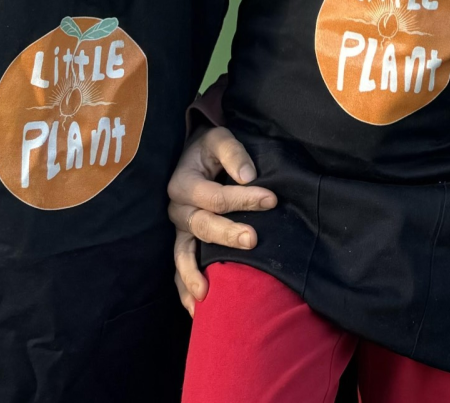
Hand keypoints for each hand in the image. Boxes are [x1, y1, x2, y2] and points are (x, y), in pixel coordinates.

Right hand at [167, 126, 275, 315]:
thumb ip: (233, 153)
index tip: (271, 199)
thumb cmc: (209, 150)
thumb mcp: (219, 139)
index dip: (243, 198)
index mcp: (183, 182)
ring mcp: (178, 231)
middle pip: (202, 226)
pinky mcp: (183, 244)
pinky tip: (196, 310)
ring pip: (183, 255)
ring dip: (195, 274)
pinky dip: (185, 290)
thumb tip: (248, 176)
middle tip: (253, 239)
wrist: (191, 157)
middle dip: (227, 235)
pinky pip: (179, 269)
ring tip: (208, 294)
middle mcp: (177, 209)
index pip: (214, 196)